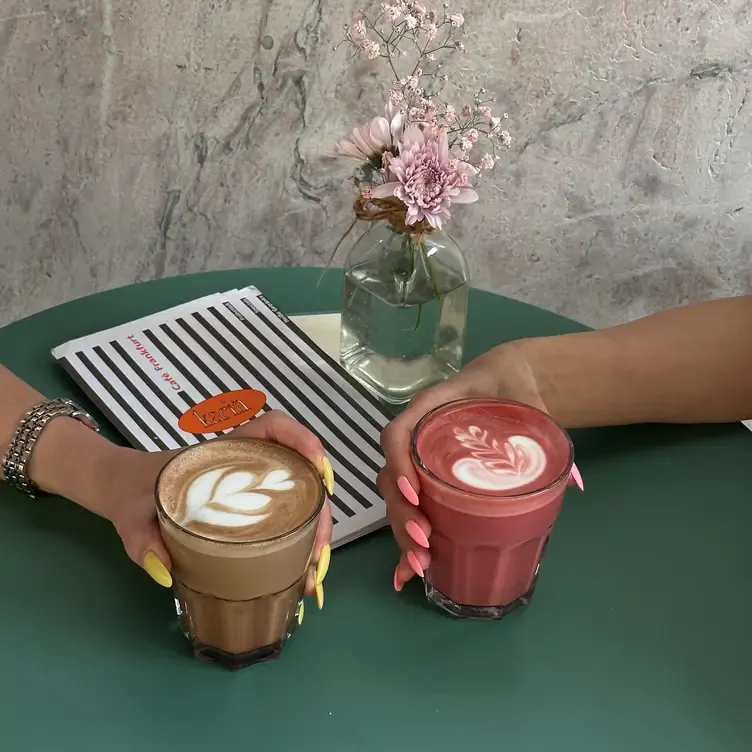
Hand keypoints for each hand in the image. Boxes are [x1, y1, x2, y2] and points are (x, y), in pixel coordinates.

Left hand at [94, 411, 333, 602]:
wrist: (121, 489)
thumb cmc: (131, 491)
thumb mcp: (130, 514)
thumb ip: (141, 538)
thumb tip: (165, 571)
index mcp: (223, 453)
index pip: (272, 427)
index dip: (301, 439)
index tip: (317, 468)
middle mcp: (246, 465)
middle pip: (299, 472)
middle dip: (319, 508)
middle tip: (318, 550)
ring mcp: (250, 487)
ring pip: (298, 497)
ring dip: (315, 529)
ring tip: (314, 569)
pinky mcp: (248, 508)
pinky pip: (285, 515)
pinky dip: (300, 540)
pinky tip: (301, 569)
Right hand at [378, 343, 547, 590]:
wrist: (506, 382)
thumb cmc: (510, 388)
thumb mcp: (527, 401)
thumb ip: (545, 430)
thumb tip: (573, 481)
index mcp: (431, 409)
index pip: (399, 433)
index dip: (400, 462)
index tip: (415, 491)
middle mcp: (417, 436)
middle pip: (391, 474)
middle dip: (402, 512)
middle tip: (424, 539)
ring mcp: (419, 461)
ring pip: (396, 498)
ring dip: (403, 532)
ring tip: (421, 565)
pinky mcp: (428, 481)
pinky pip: (408, 509)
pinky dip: (405, 541)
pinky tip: (405, 575)